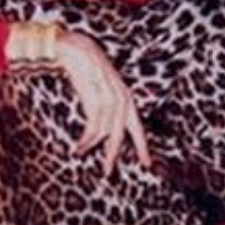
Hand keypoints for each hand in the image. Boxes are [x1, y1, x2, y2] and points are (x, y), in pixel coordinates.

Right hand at [55, 31, 150, 175]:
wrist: (80, 51)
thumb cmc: (92, 71)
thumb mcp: (106, 89)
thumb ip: (112, 106)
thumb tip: (108, 130)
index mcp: (128, 100)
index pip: (138, 129)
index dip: (142, 147)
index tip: (147, 164)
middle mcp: (123, 102)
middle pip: (121, 136)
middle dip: (113, 155)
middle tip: (107, 172)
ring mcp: (110, 102)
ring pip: (104, 135)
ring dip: (90, 147)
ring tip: (79, 153)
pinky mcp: (95, 101)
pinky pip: (92, 129)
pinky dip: (85, 141)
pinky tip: (77, 149)